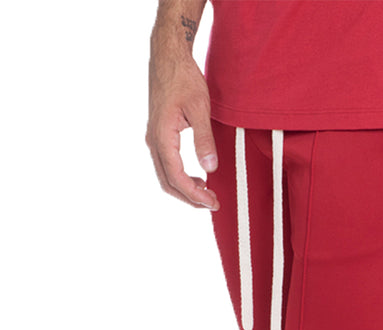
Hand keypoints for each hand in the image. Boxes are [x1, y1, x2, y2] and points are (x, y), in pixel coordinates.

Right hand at [146, 52, 218, 209]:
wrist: (168, 56)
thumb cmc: (183, 78)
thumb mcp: (199, 108)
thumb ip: (204, 139)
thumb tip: (210, 167)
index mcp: (162, 136)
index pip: (176, 177)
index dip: (195, 195)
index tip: (212, 202)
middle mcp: (154, 140)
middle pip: (168, 182)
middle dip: (190, 197)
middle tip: (213, 202)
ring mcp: (154, 138)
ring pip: (166, 175)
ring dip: (185, 188)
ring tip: (207, 193)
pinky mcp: (158, 134)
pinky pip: (166, 164)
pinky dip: (180, 176)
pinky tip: (197, 176)